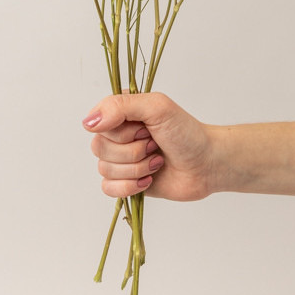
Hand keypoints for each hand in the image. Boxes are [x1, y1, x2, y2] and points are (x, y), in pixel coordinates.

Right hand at [83, 92, 216, 201]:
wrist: (206, 164)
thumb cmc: (186, 132)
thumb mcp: (157, 107)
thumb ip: (120, 106)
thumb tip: (88, 123)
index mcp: (120, 112)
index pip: (98, 123)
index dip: (123, 131)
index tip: (146, 128)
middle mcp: (117, 134)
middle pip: (99, 148)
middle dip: (132, 151)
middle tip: (155, 145)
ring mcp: (120, 158)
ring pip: (104, 169)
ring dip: (137, 168)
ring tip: (157, 161)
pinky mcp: (125, 181)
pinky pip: (107, 188)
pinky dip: (129, 186)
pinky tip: (149, 180)